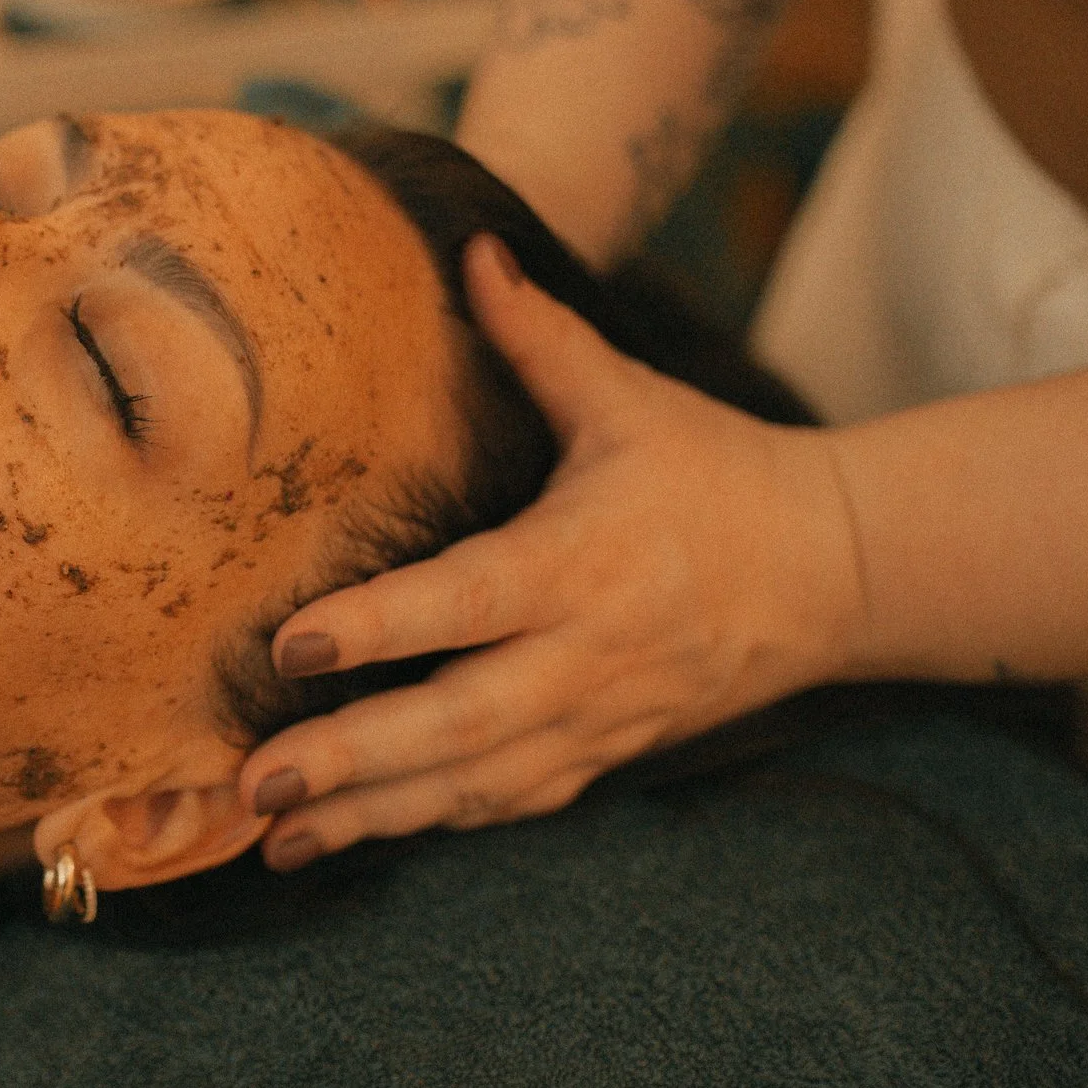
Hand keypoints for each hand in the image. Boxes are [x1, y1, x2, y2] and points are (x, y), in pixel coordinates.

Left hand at [240, 234, 867, 868]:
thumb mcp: (629, 400)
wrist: (834, 572)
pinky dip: (428, 824)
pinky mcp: (604, 755)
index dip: (382, 629)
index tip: (292, 645)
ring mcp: (597, 718)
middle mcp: (586, 654)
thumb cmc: (714, 473)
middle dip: (351, 759)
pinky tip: (347, 837)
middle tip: (254, 783)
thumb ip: (540, 338)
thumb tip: (472, 248)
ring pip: (476, 784)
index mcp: (582, 562)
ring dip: (372, 816)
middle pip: (459, 723)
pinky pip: (508, 803)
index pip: (468, 602)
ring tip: (270, 839)